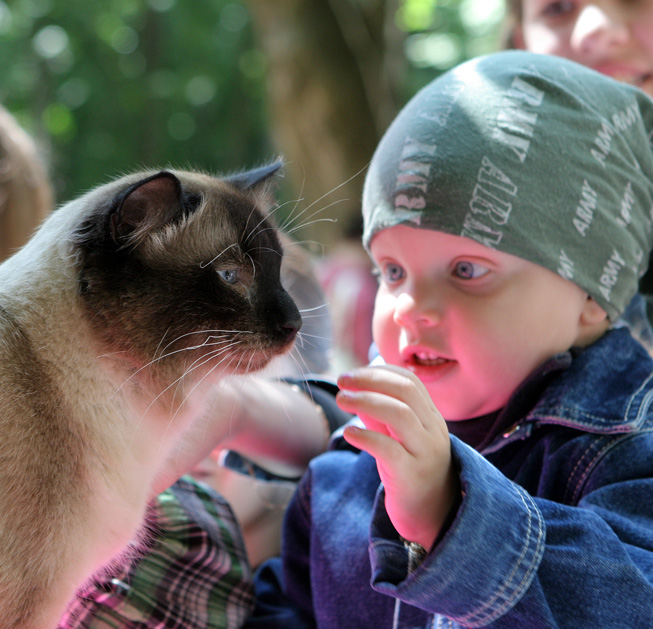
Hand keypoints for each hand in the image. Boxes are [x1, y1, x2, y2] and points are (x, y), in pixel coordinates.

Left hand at [336, 365, 458, 549]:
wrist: (432, 516)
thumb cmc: (409, 470)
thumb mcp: (397, 437)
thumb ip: (380, 413)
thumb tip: (355, 388)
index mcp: (431, 417)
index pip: (409, 381)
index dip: (379, 372)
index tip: (353, 374)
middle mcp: (433, 431)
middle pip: (405, 391)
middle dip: (370, 380)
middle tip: (342, 381)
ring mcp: (425, 452)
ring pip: (400, 415)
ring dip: (366, 401)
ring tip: (341, 400)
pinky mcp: (412, 475)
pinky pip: (389, 449)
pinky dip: (366, 436)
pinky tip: (349, 433)